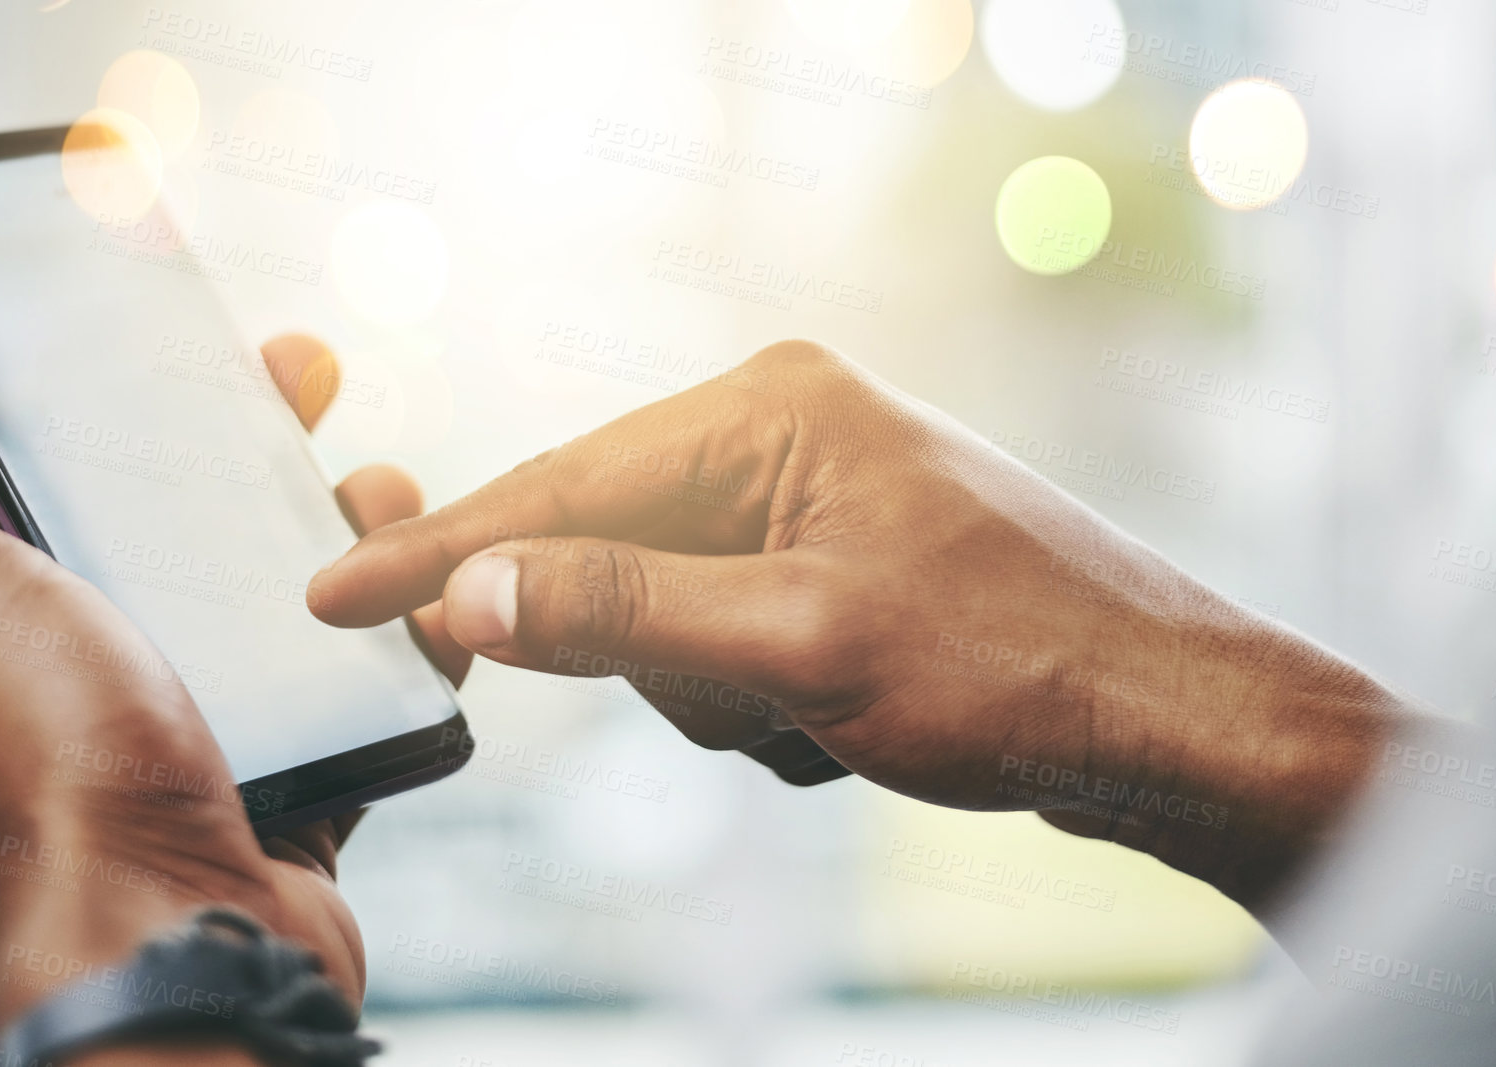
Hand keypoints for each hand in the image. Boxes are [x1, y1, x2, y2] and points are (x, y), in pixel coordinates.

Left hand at [0, 325, 467, 1037]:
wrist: (179, 941)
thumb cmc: (56, 770)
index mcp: (19, 623)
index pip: (78, 480)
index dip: (133, 397)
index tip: (198, 333)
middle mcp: (112, 676)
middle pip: (199, 527)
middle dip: (259, 442)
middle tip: (313, 374)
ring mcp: (213, 734)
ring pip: (298, 605)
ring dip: (353, 535)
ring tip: (399, 490)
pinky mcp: (302, 786)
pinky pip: (370, 696)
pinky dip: (412, 645)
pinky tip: (450, 595)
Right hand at [307, 340, 1411, 914]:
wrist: (1158, 715)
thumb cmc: (1006, 662)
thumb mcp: (798, 646)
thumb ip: (623, 614)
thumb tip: (469, 593)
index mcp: (769, 407)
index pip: (563, 483)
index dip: (446, 554)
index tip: (337, 597)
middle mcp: (782, 429)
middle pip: (612, 551)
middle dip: (660, 657)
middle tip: (759, 698)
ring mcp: (810, 494)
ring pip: (666, 619)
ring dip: (727, 695)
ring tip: (839, 710)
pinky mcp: (833, 560)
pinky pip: (728, 641)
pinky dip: (767, 704)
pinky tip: (860, 716)